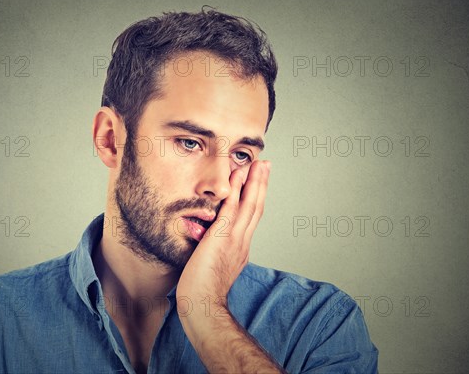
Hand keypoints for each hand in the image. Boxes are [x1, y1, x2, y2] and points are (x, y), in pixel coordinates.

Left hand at [176, 159, 270, 317]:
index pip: (251, 218)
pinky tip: (238, 175)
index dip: (256, 198)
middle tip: (265, 165)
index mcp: (240, 248)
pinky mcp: (222, 237)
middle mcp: (242, 241)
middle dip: (261, 184)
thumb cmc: (202, 292)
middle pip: (256, 207)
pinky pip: (231, 209)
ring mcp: (234, 239)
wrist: (203, 305)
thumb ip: (213, 250)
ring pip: (249, 204)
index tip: (258, 182)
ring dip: (254, 181)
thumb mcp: (213, 266)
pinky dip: (237, 190)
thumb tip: (205, 239)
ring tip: (258, 164)